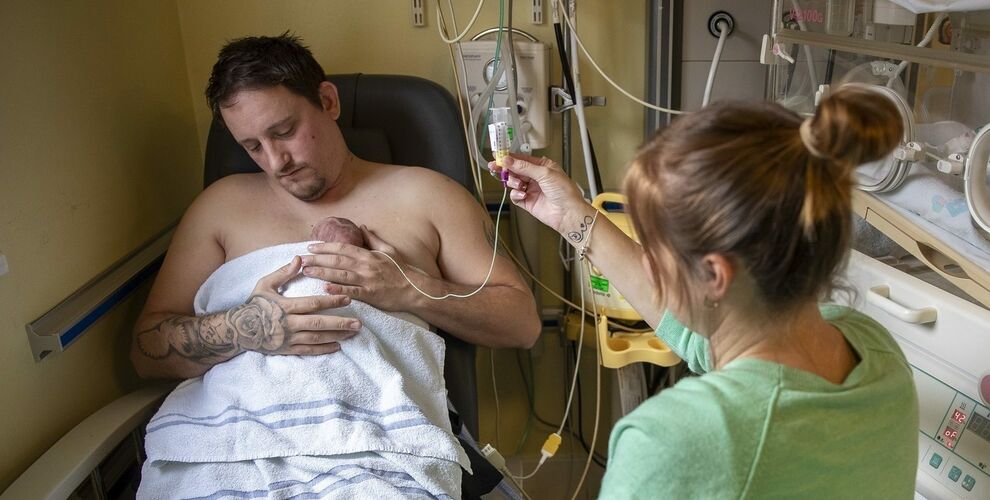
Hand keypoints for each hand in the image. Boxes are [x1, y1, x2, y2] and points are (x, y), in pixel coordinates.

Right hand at [241, 256, 360, 354]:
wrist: (238, 330)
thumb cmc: (254, 304)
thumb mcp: (265, 284)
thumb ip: (284, 272)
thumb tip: (300, 258)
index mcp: (286, 306)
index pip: (313, 303)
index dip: (331, 300)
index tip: (348, 299)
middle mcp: (289, 324)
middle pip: (319, 324)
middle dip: (340, 323)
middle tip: (358, 323)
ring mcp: (289, 338)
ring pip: (317, 338)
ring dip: (336, 336)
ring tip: (353, 333)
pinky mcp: (288, 349)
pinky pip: (309, 351)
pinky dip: (324, 349)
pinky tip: (338, 346)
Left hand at [302, 227, 422, 311]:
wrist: (414, 289)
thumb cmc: (401, 270)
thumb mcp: (389, 250)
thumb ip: (373, 239)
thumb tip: (362, 227)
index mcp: (368, 254)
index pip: (342, 247)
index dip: (325, 246)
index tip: (311, 247)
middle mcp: (365, 265)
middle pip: (337, 260)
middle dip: (317, 259)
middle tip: (300, 259)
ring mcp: (367, 280)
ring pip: (340, 274)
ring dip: (321, 272)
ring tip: (306, 271)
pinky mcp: (370, 294)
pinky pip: (351, 291)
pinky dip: (337, 289)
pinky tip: (324, 289)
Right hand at [493, 154, 590, 234]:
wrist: (568, 213)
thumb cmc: (564, 191)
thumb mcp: (544, 173)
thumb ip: (524, 167)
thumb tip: (508, 160)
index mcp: (542, 166)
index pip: (522, 159)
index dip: (509, 157)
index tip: (498, 156)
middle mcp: (536, 177)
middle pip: (515, 170)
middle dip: (506, 169)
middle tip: (494, 167)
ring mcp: (531, 189)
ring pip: (513, 182)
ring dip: (513, 182)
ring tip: (520, 185)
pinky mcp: (527, 201)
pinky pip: (515, 196)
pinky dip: (516, 194)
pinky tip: (522, 194)